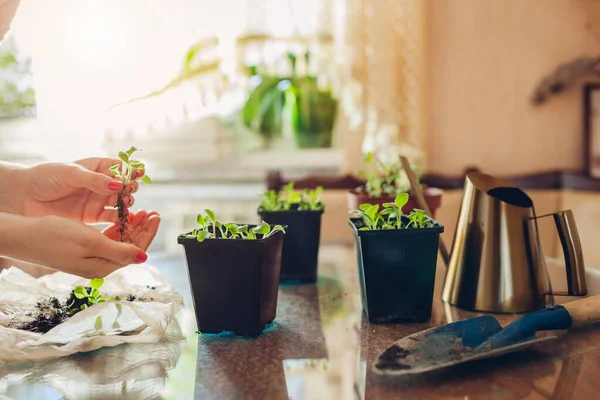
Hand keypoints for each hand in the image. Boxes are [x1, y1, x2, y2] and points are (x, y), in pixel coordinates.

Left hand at [3, 158, 143, 222]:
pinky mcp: (91, 217)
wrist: (23, 196)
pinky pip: (110, 218)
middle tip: (129, 191)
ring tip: (126, 205)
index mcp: (97, 168)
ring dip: (126, 204)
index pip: (120, 168)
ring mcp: (97, 200)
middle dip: (130, 188)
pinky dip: (119, 220)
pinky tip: (123, 220)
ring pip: (120, 203)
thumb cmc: (46, 177)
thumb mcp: (71, 174)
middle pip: (124, 187)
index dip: (131, 171)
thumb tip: (117, 186)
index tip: (139, 174)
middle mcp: (100, 184)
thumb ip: (95, 180)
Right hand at [3, 212, 159, 277]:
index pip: (136, 250)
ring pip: (120, 242)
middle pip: (130, 247)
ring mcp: (90, 259)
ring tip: (142, 212)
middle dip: (144, 229)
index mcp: (103, 266)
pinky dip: (118, 228)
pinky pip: (107, 240)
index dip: (148, 233)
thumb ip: (118, 249)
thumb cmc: (54, 236)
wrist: (23, 236)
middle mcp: (99, 266)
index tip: (157, 215)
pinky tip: (123, 218)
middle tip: (153, 211)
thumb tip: (143, 257)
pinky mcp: (82, 251)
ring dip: (132, 228)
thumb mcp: (91, 241)